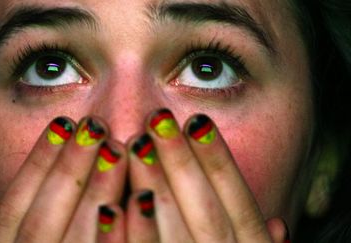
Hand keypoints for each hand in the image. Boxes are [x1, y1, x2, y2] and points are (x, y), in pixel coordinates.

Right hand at [0, 116, 127, 242]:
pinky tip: (142, 199)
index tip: (62, 122)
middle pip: (42, 221)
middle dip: (68, 171)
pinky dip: (126, 236)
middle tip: (94, 126)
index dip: (36, 164)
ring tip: (117, 150)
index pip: (11, 210)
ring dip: (98, 194)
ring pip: (78, 242)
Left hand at [122, 108, 289, 242]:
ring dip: (154, 192)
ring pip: (173, 239)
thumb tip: (280, 225)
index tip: (199, 120)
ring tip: (135, 146)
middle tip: (158, 119)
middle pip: (206, 215)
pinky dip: (123, 239)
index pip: (243, 207)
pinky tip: (109, 208)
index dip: (221, 163)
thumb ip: (256, 240)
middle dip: (183, 165)